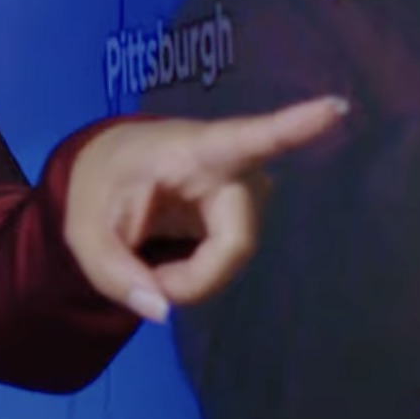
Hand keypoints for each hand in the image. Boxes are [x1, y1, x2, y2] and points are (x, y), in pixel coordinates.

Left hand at [65, 95, 348, 321]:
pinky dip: (199, 273)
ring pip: (233, 258)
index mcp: (192, 150)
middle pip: (236, 243)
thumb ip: (114, 274)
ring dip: (192, 277)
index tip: (335, 108)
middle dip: (195, 278)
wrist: (113, 171)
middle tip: (150, 285)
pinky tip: (175, 259)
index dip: (293, 126)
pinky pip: (230, 259)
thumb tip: (163, 310)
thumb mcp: (84, 234)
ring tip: (153, 263)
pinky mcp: (247, 215)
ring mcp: (245, 192)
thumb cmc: (102, 187)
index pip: (246, 139)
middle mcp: (232, 168)